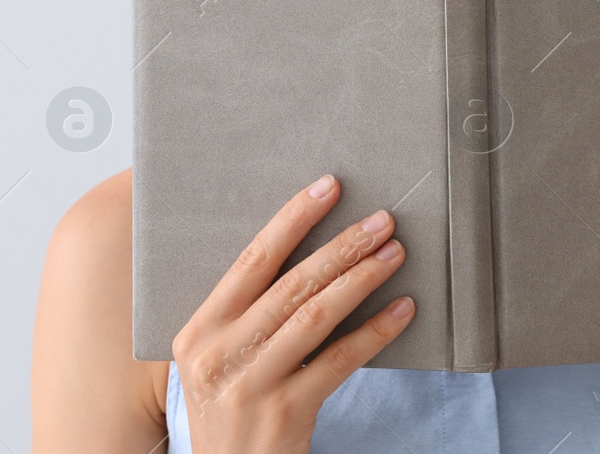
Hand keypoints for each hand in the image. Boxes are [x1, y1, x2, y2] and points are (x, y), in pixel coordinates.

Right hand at [173, 173, 414, 453]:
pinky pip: (338, 361)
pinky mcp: (285, 413)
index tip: (329, 187)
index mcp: (197, 331)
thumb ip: (245, 316)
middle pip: (290, 284)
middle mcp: (218, 354)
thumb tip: (310, 255)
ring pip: (315, 316)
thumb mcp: (220, 360)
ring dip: (360, 280)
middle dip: (341, 246)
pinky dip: (374, 333)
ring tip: (394, 255)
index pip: (251, 261)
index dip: (293, 219)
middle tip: (381, 220)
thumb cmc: (232, 410)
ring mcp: (250, 385)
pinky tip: (402, 312)